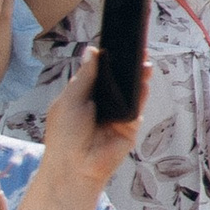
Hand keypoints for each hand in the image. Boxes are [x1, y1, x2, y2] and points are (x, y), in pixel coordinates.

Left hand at [39, 49, 143, 189]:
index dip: (108, 59)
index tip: (117, 43)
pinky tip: (144, 82)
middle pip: (119, 80)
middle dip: (127, 65)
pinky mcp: (130, 127)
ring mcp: (118, 115)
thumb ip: (84, 76)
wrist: (74, 166)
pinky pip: (138, 107)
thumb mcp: (70, 99)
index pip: (100, 73)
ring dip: (138, 77)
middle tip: (136, 48)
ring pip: (131, 92)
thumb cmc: (64, 135)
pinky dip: (142, 95)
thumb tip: (91, 51)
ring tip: (144, 61)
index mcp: (84, 96)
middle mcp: (103, 104)